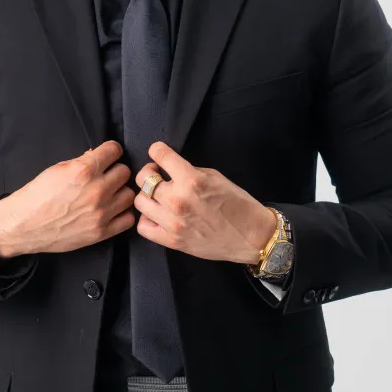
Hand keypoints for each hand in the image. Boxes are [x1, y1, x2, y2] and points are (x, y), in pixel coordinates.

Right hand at [0, 140, 135, 256]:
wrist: (24, 225)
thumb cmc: (37, 195)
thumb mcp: (58, 169)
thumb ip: (82, 161)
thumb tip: (98, 156)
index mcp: (84, 170)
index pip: (115, 150)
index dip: (111, 151)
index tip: (108, 156)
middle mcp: (97, 190)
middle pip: (125, 172)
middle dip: (115, 171)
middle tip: (106, 176)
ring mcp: (101, 213)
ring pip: (130, 195)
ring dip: (120, 192)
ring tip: (109, 195)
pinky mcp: (102, 232)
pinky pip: (128, 219)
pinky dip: (122, 213)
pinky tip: (112, 211)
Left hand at [133, 142, 277, 264]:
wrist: (250, 236)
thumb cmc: (237, 204)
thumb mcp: (215, 177)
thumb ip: (190, 171)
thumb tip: (170, 169)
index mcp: (192, 180)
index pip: (160, 155)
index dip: (157, 150)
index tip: (158, 153)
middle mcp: (178, 200)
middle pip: (144, 179)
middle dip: (149, 173)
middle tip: (158, 175)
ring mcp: (172, 222)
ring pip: (140, 202)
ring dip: (147, 196)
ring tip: (157, 197)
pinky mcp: (171, 241)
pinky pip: (143, 227)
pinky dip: (147, 219)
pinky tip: (157, 215)